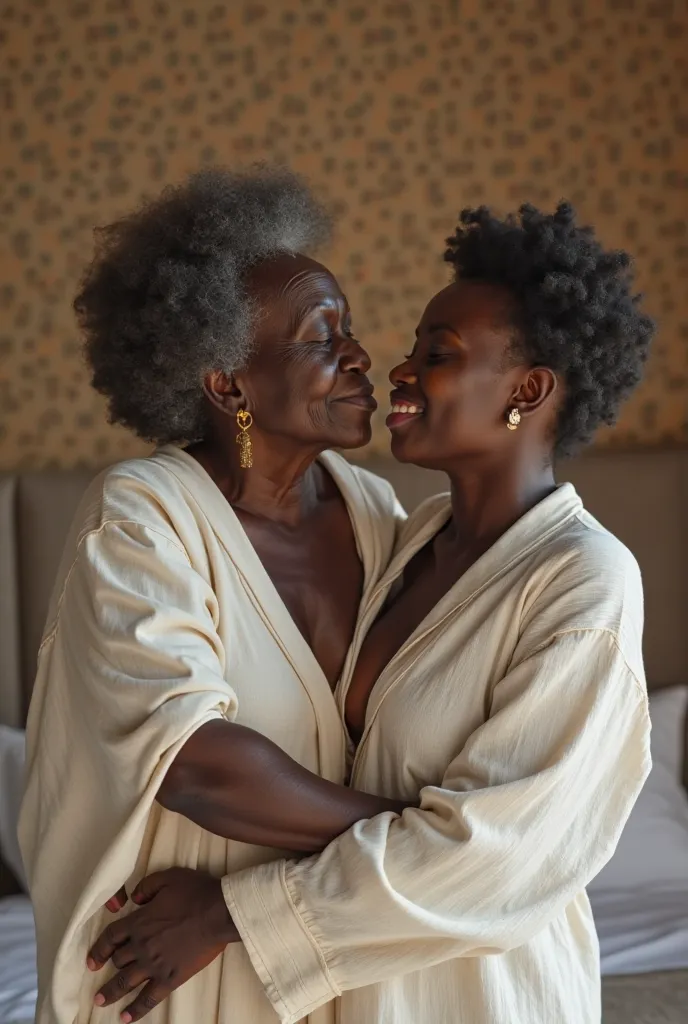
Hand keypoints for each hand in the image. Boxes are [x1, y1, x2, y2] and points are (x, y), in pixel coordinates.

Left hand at [88, 867, 238, 1021]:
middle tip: (99, 981)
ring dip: (111, 993)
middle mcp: (141, 946)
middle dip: (107, 970)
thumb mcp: (168, 877)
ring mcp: (154, 964)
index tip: (92, 961)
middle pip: (118, 961)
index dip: (98, 950)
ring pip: (125, 983)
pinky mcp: (170, 978)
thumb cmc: (195, 892)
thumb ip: (146, 887)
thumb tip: (133, 899)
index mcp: (139, 922)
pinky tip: (126, 1018)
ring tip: (100, 1002)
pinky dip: (135, 1010)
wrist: (218, 913)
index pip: (111, 937)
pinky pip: (148, 998)